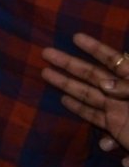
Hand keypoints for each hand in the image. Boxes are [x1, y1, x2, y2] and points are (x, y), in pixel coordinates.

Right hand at [42, 33, 128, 166]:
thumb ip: (128, 87)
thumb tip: (104, 85)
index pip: (114, 60)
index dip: (96, 49)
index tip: (75, 37)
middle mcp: (125, 93)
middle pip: (94, 75)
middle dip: (70, 64)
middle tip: (45, 52)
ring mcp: (120, 111)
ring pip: (89, 95)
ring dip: (67, 84)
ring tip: (45, 73)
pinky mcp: (118, 129)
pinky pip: (95, 116)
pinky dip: (80, 109)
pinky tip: (65, 101)